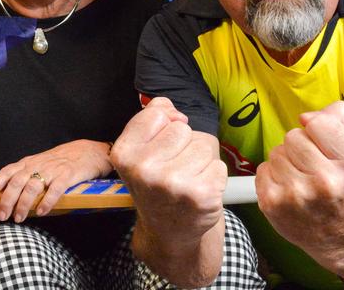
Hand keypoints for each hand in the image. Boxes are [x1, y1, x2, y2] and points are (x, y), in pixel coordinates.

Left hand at [0, 140, 111, 221]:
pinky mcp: (67, 175)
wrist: (86, 152)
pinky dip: (46, 202)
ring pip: (32, 186)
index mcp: (28, 163)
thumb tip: (6, 196)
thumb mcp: (39, 165)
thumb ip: (25, 177)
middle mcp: (37, 165)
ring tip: (19, 218)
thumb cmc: (60, 161)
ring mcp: (52, 170)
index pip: (6, 172)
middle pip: (16, 181)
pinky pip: (55, 189)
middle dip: (7, 200)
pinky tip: (41, 212)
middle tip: (2, 216)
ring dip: (24, 204)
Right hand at [110, 98, 225, 243]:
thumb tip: (176, 113)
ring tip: (187, 179)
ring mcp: (174, 183)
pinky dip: (213, 176)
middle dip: (183, 144)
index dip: (163, 127)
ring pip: (203, 145)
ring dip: (200, 160)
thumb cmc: (156, 183)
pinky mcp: (201, 194)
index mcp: (124, 153)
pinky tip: (199, 190)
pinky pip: (218, 165)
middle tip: (173, 168)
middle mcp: (145, 169)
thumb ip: (153, 117)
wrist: (168, 231)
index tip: (159, 148)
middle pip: (182, 128)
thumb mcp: (139, 150)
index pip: (157, 114)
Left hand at [255, 101, 343, 271]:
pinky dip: (274, 175)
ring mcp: (297, 195)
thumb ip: (342, 121)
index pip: (319, 123)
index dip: (317, 127)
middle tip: (313, 164)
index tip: (323, 141)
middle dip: (301, 145)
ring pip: (277, 151)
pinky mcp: (272, 204)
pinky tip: (291, 189)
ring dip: (287, 160)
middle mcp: (327, 183)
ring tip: (303, 178)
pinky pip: (263, 168)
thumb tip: (306, 116)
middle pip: (293, 135)